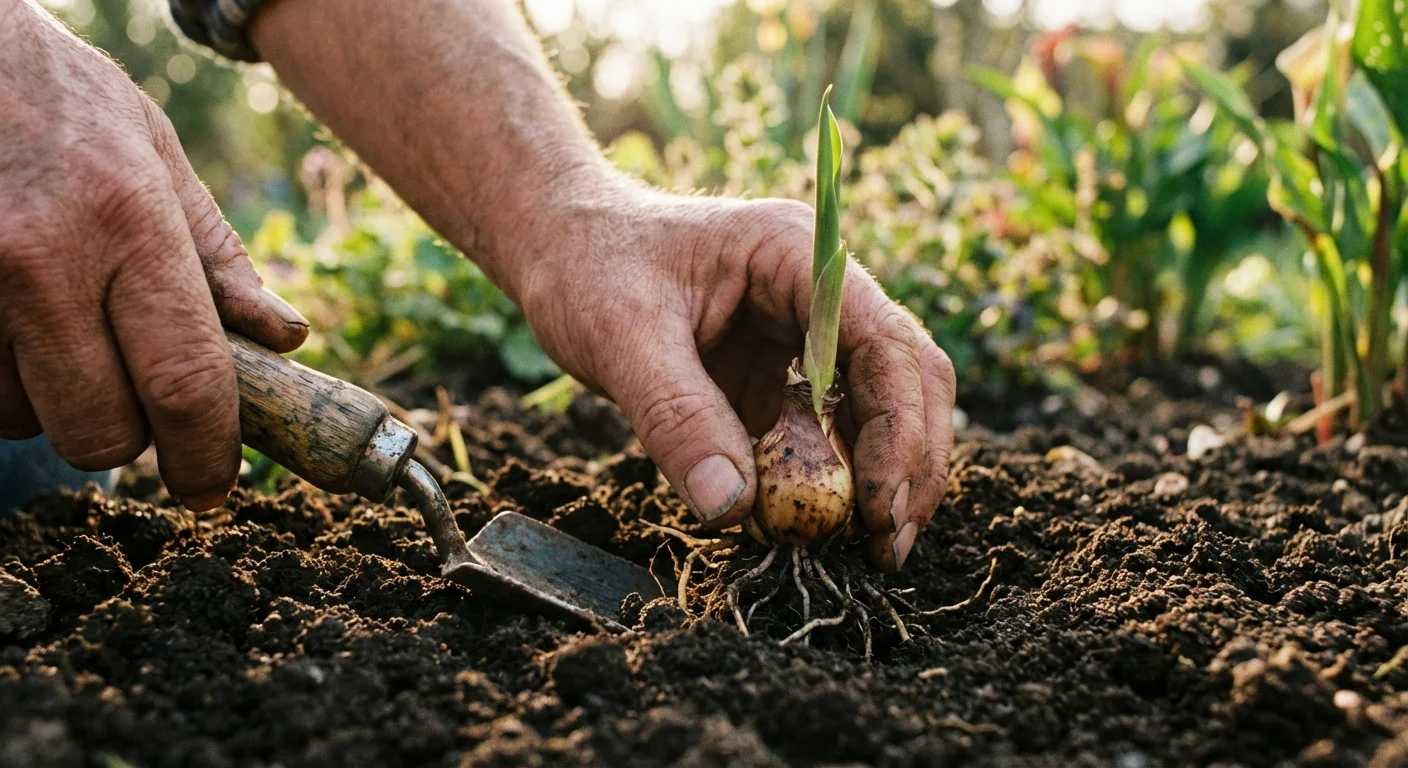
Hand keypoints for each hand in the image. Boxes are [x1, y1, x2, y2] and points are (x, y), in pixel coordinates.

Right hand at [0, 2, 307, 509]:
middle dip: (129, 439)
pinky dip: (0, 386)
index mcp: (128, 225)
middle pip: (101, 429)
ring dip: (51, 406)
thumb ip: (218, 257)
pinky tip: (12, 331)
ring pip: (22, 422)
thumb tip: (286, 337)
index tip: (211, 486)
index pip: (185, 382)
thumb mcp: (158, 157)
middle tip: (136, 396)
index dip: (205, 455)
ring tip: (59, 333)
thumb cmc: (64, 103)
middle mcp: (40, 262)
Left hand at [513, 180, 955, 570]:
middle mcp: (817, 293)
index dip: (899, 430)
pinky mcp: (776, 374)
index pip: (885, 343)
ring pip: (878, 407)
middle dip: (908, 464)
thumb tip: (730, 509)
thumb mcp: (620, 336)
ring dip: (880, 478)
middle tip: (886, 548)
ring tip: (866, 550)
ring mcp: (801, 335)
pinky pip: (823, 432)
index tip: (877, 509)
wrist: (555, 242)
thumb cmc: (586, 264)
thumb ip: (676, 417)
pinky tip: (813, 525)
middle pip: (906, 377)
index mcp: (798, 256)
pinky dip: (827, 480)